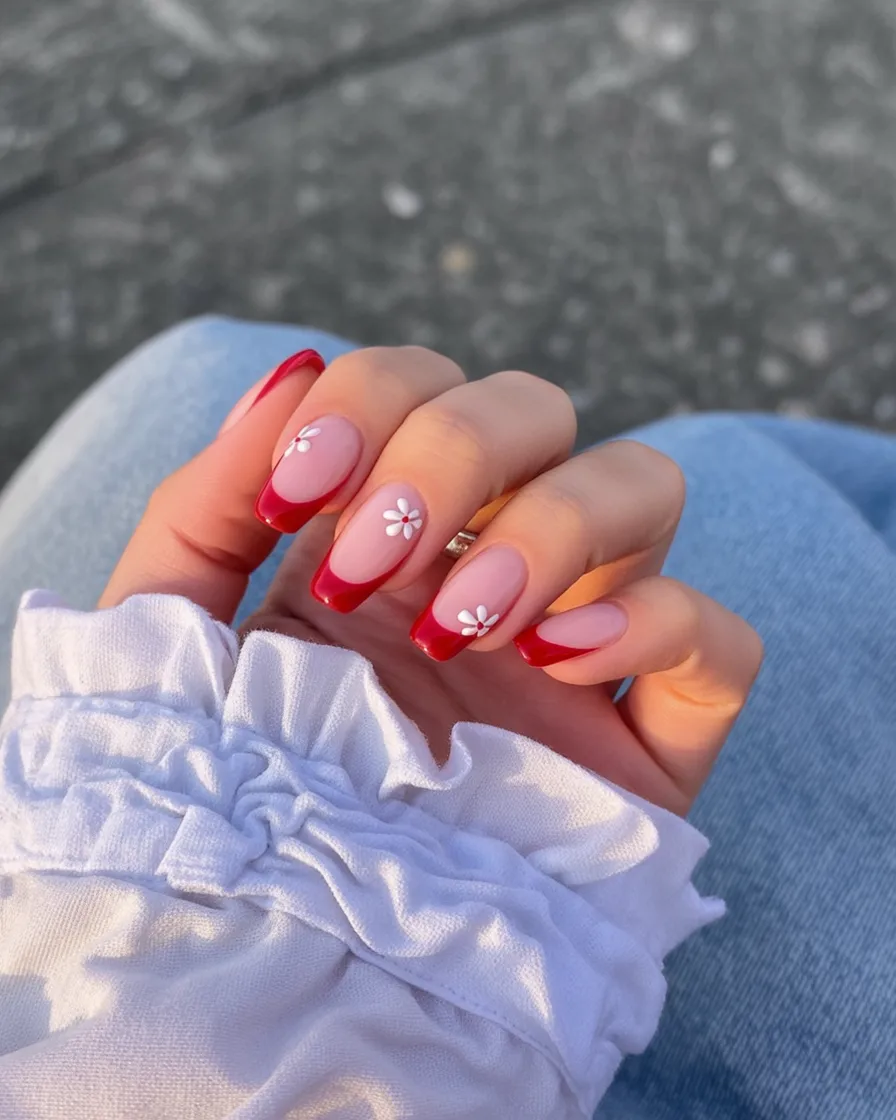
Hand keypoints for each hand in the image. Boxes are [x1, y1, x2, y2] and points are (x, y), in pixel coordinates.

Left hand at [101, 347, 762, 814]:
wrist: (275, 953)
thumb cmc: (220, 788)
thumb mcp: (175, 631)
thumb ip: (208, 501)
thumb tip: (289, 374)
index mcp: (385, 531)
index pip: (423, 384)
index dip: (373, 400)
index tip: (295, 494)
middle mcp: (488, 566)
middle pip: (538, 409)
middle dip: (451, 451)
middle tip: (368, 565)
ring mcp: (577, 649)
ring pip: (645, 487)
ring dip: (552, 521)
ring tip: (458, 626)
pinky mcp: (645, 749)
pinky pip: (722, 641)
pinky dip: (657, 621)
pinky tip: (556, 664)